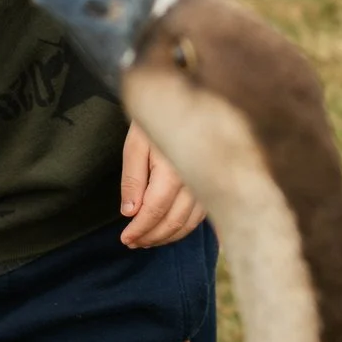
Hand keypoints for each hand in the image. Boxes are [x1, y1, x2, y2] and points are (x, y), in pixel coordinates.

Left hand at [119, 122, 205, 247]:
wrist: (186, 99)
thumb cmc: (157, 119)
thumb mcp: (136, 144)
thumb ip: (133, 179)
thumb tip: (130, 212)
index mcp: (174, 167)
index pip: (155, 209)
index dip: (140, 228)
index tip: (126, 238)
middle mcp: (197, 177)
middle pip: (174, 220)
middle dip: (151, 236)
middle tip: (133, 242)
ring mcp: (209, 181)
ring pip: (190, 221)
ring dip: (168, 236)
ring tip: (147, 240)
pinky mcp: (215, 183)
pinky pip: (202, 215)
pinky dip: (185, 227)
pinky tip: (170, 230)